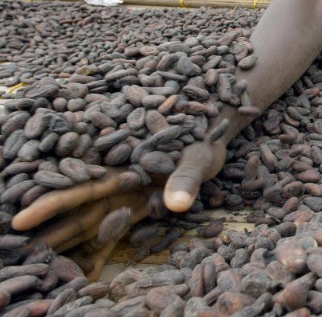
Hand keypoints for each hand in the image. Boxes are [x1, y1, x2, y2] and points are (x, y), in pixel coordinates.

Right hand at [10, 139, 228, 278]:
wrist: (215, 136)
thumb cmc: (203, 141)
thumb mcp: (196, 158)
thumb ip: (185, 179)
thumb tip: (176, 203)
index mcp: (121, 166)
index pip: (77, 186)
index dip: (48, 203)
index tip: (22, 219)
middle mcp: (117, 184)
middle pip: (75, 210)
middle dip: (46, 230)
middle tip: (18, 251)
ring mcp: (125, 197)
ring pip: (87, 223)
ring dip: (64, 243)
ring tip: (38, 264)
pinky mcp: (139, 208)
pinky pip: (114, 232)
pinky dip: (99, 252)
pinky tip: (84, 273)